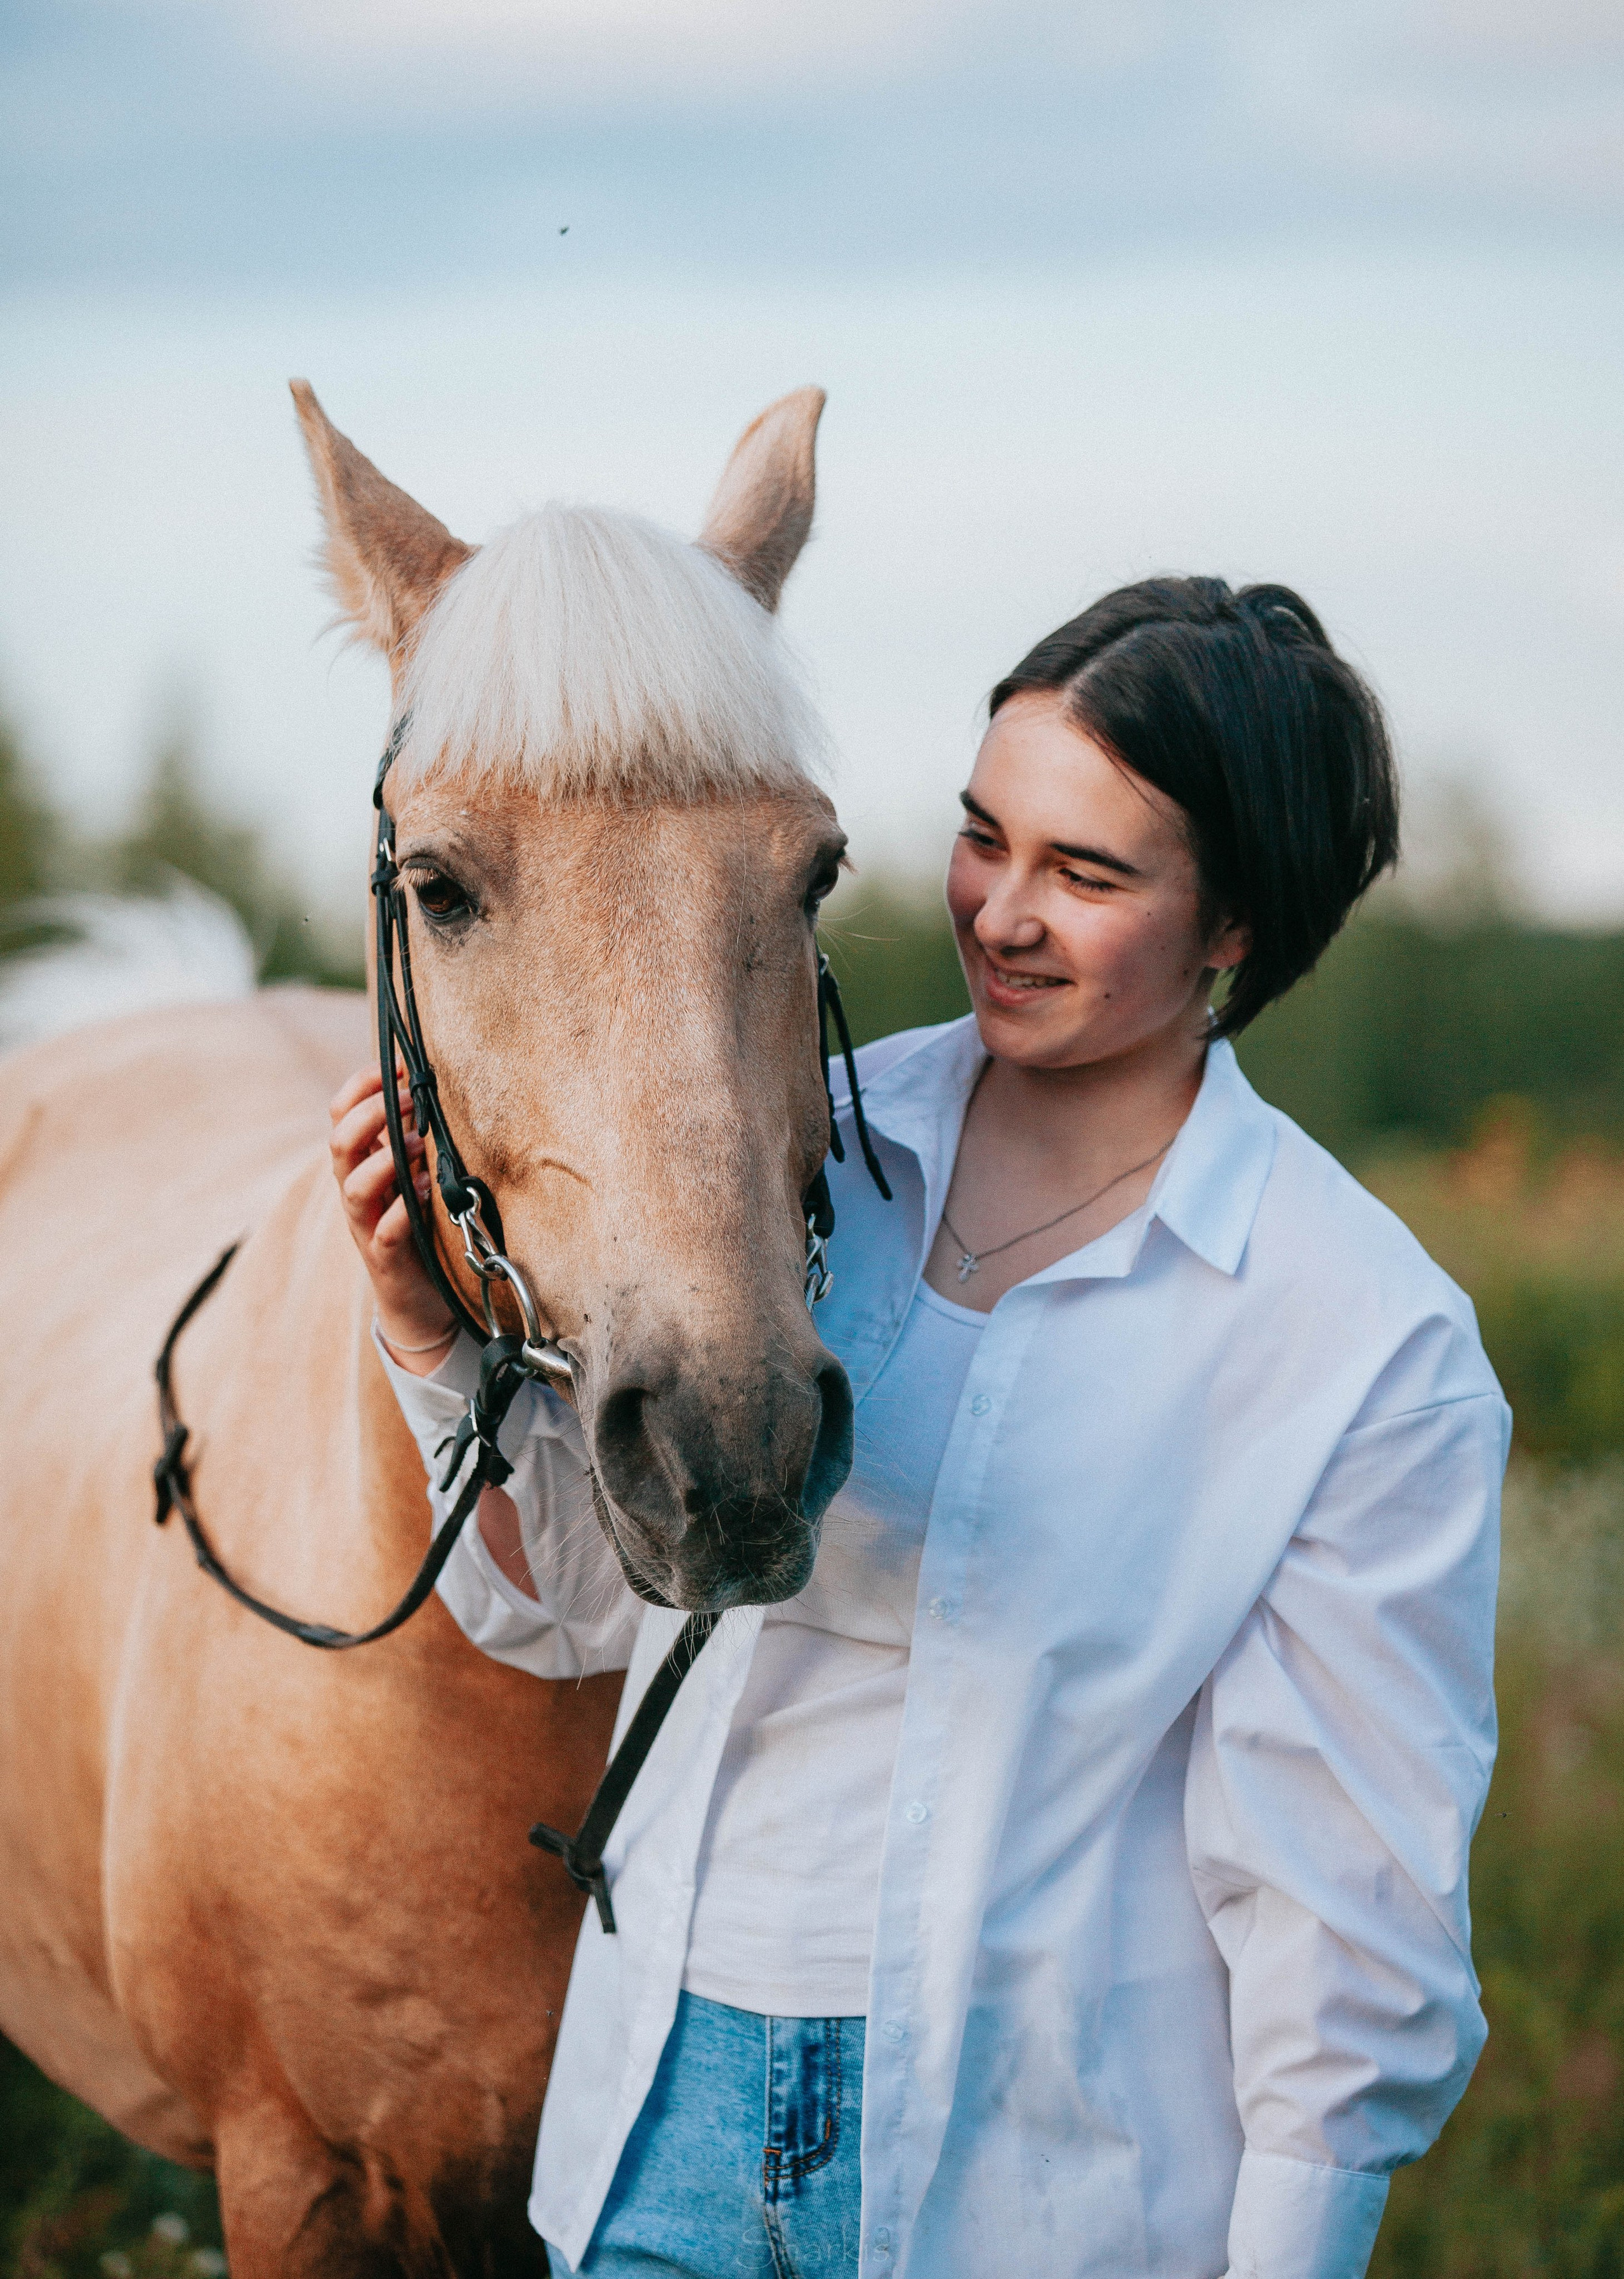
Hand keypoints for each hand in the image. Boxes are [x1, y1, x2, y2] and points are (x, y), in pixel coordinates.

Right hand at [329, 1063, 458, 1375]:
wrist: (417, 1299)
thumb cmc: (417, 1226)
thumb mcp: (410, 1173)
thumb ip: (410, 1136)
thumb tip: (428, 1085)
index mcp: (360, 1164)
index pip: (340, 1113)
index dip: (361, 1085)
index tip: (395, 1064)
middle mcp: (355, 1191)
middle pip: (340, 1142)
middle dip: (371, 1113)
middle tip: (409, 1098)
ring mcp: (366, 1225)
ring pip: (353, 1185)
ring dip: (384, 1158)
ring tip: (415, 1142)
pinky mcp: (385, 1257)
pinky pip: (385, 1231)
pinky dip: (402, 1209)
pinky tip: (424, 1190)